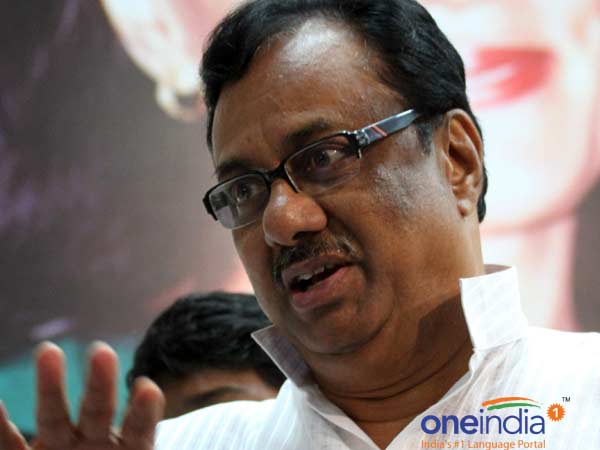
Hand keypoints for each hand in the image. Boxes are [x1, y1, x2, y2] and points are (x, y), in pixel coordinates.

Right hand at [0, 342, 163, 449]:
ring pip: (54, 417)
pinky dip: (0, 424)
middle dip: (100, 384)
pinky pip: (8, 444)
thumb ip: (145, 449)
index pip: (140, 429)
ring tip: (50, 350)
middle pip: (98, 412)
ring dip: (51, 387)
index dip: (143, 411)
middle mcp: (92, 445)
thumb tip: (157, 403)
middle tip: (102, 351)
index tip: (147, 387)